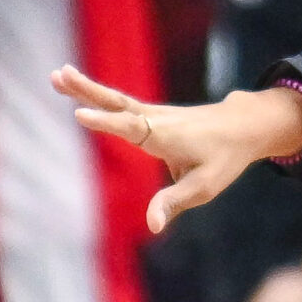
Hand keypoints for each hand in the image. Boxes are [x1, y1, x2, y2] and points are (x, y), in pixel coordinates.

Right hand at [53, 64, 301, 233]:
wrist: (244, 126)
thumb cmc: (224, 158)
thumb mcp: (204, 186)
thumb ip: (173, 202)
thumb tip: (152, 226)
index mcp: (166, 136)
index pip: (131, 127)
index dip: (106, 122)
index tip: (79, 114)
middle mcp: (157, 119)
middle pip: (117, 103)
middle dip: (87, 91)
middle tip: (58, 74)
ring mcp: (154, 113)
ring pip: (116, 100)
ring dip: (87, 88)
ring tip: (57, 74)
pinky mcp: (152, 115)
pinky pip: (121, 104)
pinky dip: (99, 96)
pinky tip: (80, 92)